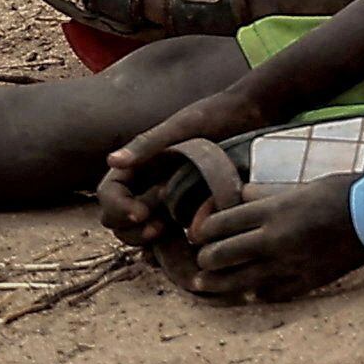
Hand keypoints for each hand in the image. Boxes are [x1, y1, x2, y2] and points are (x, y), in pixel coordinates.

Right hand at [95, 94, 267, 250]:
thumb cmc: (215, 114)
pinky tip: (183, 248)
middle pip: (118, 220)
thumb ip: (148, 144)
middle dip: (131, 229)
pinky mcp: (188, 212)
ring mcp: (166, 201)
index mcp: (137, 166)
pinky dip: (168, 248)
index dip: (117, 208)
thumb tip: (113, 160)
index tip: (140, 214)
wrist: (253, 115)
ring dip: (147, 240)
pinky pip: (169, 238)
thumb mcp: (183, 127)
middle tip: (159, 228)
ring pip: (140, 233)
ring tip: (171, 233)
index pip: (109, 195)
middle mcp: (146, 185)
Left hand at [188, 176, 363, 302]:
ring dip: (216, 283)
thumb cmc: (342, 192)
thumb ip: (266, 195)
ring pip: (236, 281)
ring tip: (205, 283)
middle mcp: (274, 239)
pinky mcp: (303, 282)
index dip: (202, 230)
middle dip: (205, 258)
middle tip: (203, 258)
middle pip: (219, 255)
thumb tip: (237, 197)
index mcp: (273, 211)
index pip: (219, 224)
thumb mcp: (301, 186)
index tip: (199, 233)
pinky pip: (266, 294)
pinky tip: (246, 291)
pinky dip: (252, 292)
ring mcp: (288, 264)